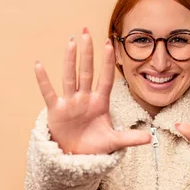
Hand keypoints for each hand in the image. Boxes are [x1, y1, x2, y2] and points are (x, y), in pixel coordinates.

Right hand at [34, 28, 150, 154]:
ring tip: (71, 42)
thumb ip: (130, 138)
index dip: (107, 63)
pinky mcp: (56, 110)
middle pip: (87, 72)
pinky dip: (43, 80)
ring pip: (70, 77)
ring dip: (70, 60)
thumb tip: (150, 138)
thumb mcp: (113, 142)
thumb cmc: (94, 146)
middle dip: (88, 53)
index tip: (110, 44)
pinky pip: (48, 92)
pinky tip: (39, 65)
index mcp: (100, 103)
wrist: (75, 157)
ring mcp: (70, 103)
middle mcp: (85, 99)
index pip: (106, 79)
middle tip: (86, 32)